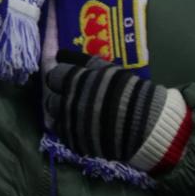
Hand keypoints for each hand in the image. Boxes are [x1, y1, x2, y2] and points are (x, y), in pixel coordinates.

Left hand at [41, 51, 191, 174]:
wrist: (146, 125)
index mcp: (74, 82)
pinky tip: (77, 122)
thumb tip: (67, 54)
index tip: (62, 65)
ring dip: (59, 110)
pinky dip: (67, 126)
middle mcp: (66, 103)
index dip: (58, 70)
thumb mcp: (110, 71)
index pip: (53, 72)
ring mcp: (69, 124)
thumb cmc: (129, 93)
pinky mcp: (75, 141)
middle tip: (66, 89)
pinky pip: (63, 132)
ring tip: (70, 106)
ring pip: (52, 116)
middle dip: (56, 92)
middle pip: (48, 96)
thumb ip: (88, 64)